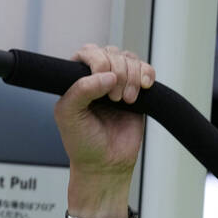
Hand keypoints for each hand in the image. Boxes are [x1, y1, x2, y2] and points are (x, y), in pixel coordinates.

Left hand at [54, 44, 154, 184]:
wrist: (106, 164)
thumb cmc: (82, 142)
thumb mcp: (69, 116)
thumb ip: (80, 91)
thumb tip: (108, 75)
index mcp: (75, 80)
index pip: (87, 52)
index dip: (98, 61)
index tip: (102, 83)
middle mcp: (96, 78)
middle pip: (111, 53)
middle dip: (117, 72)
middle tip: (114, 99)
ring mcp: (117, 84)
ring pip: (129, 59)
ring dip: (132, 77)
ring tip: (127, 101)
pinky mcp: (137, 92)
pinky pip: (146, 70)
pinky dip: (147, 74)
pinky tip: (144, 87)